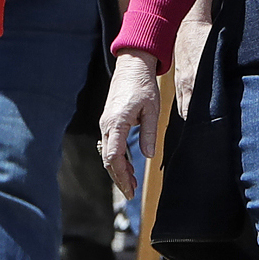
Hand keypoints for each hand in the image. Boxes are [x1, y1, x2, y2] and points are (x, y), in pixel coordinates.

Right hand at [97, 51, 162, 197]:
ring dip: (119, 170)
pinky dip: (118, 159)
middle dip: (119, 178)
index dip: (120, 175)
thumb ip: (148, 133)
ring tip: (132, 184)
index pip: (113, 156)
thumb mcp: (152, 109)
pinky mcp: (109, 122)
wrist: (132, 66)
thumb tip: (148, 156)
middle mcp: (107, 125)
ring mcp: (106, 124)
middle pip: (108, 159)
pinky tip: (128, 168)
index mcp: (116, 122)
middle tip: (131, 193)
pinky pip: (111, 145)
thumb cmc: (143, 85)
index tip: (130, 188)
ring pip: (108, 153)